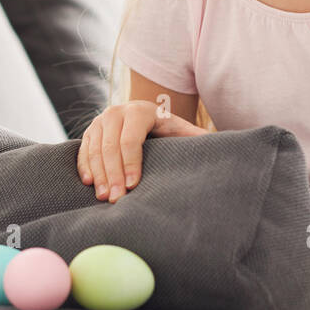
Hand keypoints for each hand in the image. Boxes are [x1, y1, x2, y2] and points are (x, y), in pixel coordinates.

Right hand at [77, 101, 209, 202]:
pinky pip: (82, 149)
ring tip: (105, 197)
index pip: (131, 138)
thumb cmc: (169, 131)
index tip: (134, 186)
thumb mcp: (183, 132)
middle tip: (117, 199)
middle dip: (114, 175)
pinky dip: (85, 166)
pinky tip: (89, 183)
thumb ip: (198, 139)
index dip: (132, 163)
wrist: (147, 118)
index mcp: (140, 110)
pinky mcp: (90, 131)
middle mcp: (116, 111)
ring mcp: (100, 121)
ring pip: (95, 149)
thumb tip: (226, 148)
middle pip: (110, 146)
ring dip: (98, 175)